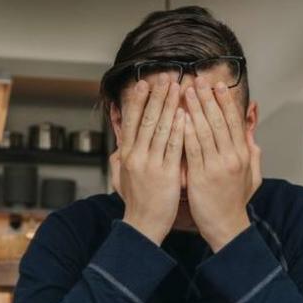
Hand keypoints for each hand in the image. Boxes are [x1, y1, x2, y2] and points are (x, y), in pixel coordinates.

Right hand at [112, 74, 185, 245]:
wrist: (143, 225)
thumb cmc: (136, 203)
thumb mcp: (121, 179)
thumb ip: (120, 161)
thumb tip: (117, 148)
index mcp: (126, 155)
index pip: (131, 121)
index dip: (138, 100)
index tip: (144, 83)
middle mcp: (136, 156)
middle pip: (146, 119)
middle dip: (157, 96)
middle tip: (166, 77)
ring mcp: (151, 164)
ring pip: (160, 128)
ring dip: (169, 105)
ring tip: (178, 88)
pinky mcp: (166, 174)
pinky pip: (174, 147)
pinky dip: (179, 129)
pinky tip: (185, 115)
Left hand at [182, 77, 261, 251]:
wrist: (227, 226)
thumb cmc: (235, 202)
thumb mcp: (252, 175)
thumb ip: (252, 153)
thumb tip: (252, 135)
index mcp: (243, 154)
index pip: (234, 121)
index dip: (225, 101)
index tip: (217, 85)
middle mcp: (232, 157)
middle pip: (220, 121)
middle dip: (208, 98)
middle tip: (198, 80)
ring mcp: (217, 166)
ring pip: (205, 131)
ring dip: (195, 109)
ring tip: (186, 92)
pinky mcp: (201, 177)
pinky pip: (192, 150)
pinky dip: (186, 131)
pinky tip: (179, 117)